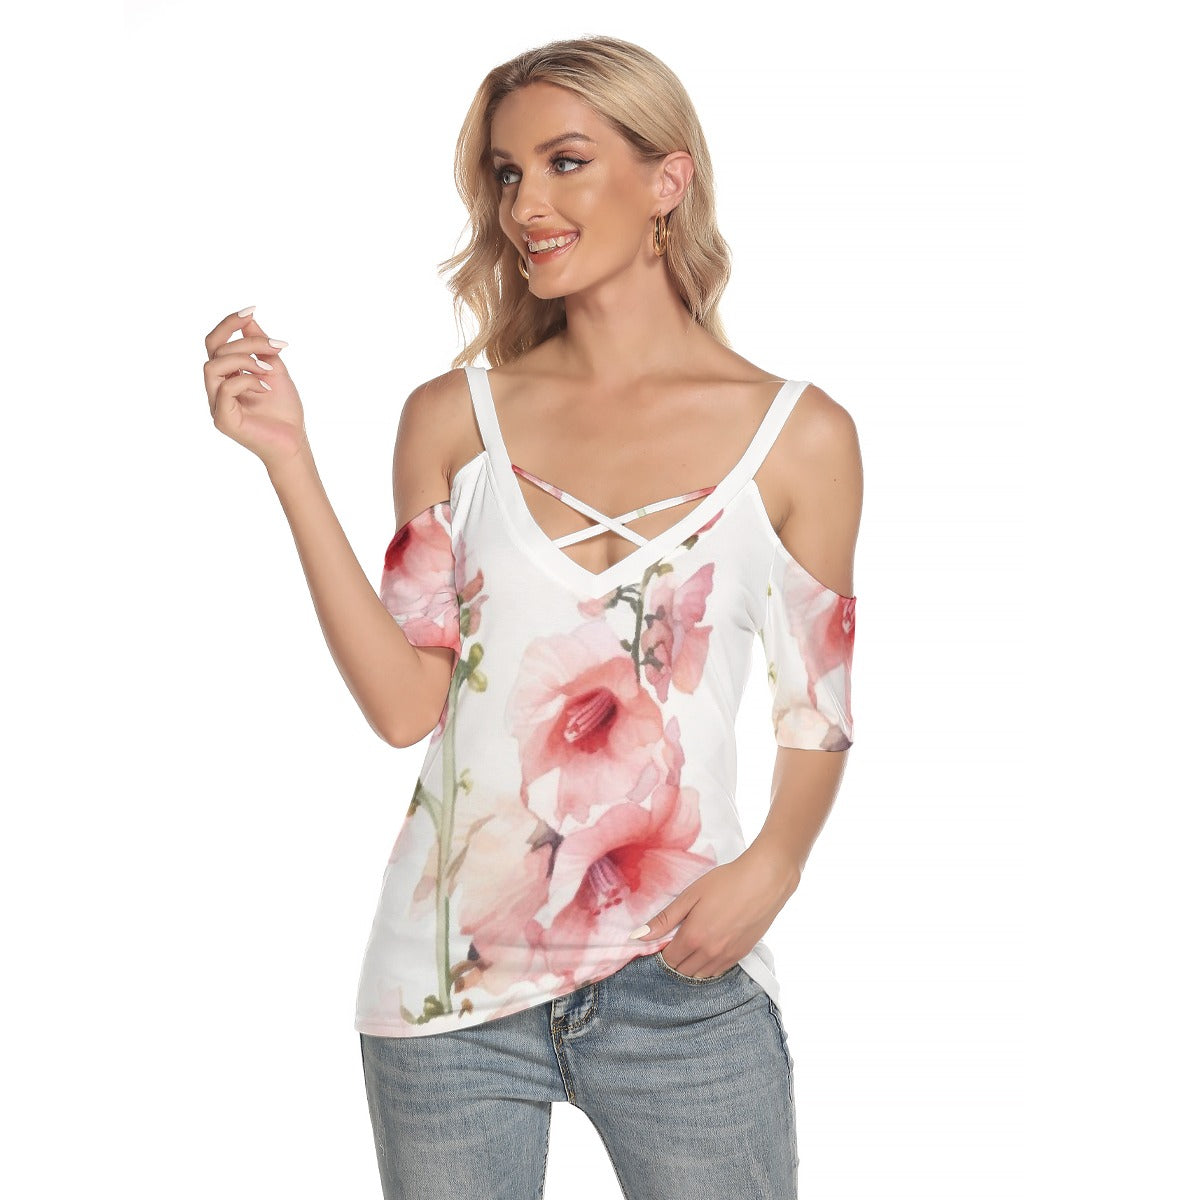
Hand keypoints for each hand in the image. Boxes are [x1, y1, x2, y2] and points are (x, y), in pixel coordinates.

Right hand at [204, 307, 308, 473]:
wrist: (294, 441)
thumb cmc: (284, 410)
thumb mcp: (274, 369)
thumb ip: (260, 346)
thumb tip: (249, 318)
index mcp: (226, 375)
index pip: (215, 342)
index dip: (229, 323)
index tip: (251, 309)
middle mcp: (216, 388)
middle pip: (215, 349)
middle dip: (246, 342)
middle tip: (275, 347)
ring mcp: (216, 404)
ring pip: (213, 365)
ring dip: (244, 360)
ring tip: (269, 370)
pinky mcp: (222, 419)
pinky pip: (226, 388)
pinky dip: (248, 381)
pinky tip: (266, 388)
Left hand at [632, 845, 799, 977]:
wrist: (764, 881)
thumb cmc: (725, 882)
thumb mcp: (690, 895)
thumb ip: (664, 919)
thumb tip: (637, 936)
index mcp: (693, 937)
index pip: (668, 959)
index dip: (662, 951)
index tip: (664, 938)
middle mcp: (709, 953)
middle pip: (683, 970)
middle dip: (675, 959)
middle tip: (676, 940)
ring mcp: (727, 957)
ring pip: (700, 975)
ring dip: (691, 965)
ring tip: (692, 944)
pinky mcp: (741, 955)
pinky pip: (718, 972)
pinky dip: (708, 966)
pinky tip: (708, 949)